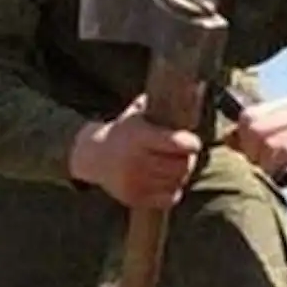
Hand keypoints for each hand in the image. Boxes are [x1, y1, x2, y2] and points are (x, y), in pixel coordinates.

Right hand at [69, 96, 201, 208]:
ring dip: (181, 174)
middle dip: (188, 159)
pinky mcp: (135, 198)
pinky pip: (169, 198)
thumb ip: (161, 105)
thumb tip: (194, 87)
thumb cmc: (124, 132)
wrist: (93, 156)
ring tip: (173, 165)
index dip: (190, 143)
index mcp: (139, 137)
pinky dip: (172, 190)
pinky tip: (165, 180)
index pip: (177, 144)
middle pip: (182, 165)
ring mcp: (135, 182)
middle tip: (184, 154)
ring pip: (177, 181)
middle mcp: (136, 161)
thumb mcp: (138, 114)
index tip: (193, 142)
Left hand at [231, 96, 286, 181]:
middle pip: (256, 129)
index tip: (253, 157)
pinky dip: (281, 168)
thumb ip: (250, 139)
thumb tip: (227, 137)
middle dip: (254, 154)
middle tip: (263, 168)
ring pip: (271, 143)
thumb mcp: (275, 146)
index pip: (249, 116)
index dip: (244, 140)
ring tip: (275, 173)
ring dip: (268, 165)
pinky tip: (286, 176)